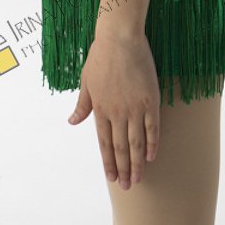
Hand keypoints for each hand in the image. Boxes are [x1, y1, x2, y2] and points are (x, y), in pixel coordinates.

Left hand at [67, 31, 159, 188]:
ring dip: (137, 164)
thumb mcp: (86, 80)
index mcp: (100, 109)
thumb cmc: (100, 55)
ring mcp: (134, 108)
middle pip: (121, 148)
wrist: (120, 37)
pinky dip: (152, 144)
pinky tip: (151, 156)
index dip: (108, 162)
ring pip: (136, 143)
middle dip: (123, 170)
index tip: (112, 178)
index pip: (104, 143)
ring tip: (138, 179)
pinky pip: (153, 128)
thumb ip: (82, 104)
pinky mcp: (150, 100)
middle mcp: (116, 113)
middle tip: (127, 186)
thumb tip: (72, 122)